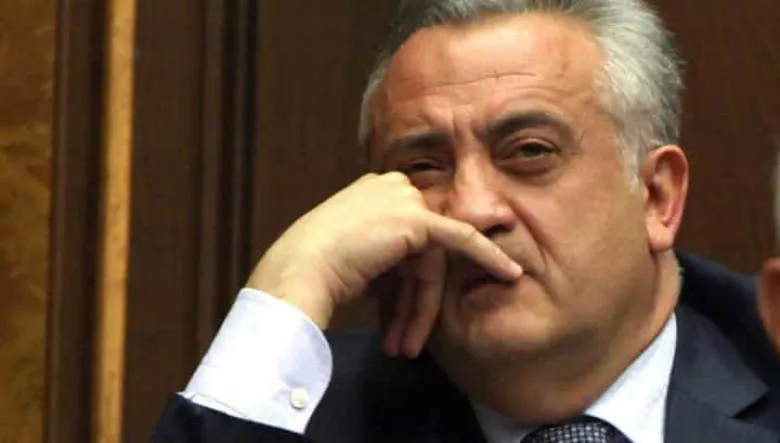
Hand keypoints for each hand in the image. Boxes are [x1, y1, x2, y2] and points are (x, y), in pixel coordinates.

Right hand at [246, 172, 522, 356]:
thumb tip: (398, 282)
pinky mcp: (416, 218)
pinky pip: (461, 239)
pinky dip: (487, 256)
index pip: (401, 242)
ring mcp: (402, 199)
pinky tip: (508, 274)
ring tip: (406, 346)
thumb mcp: (351, 258)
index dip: (400, 287)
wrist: (298, 272)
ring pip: (430, 261)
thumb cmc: (312, 270)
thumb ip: (381, 259)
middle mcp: (388, 188)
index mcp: (370, 193)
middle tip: (404, 343)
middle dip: (411, 302)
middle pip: (418, 253)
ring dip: (420, 308)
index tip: (397, 321)